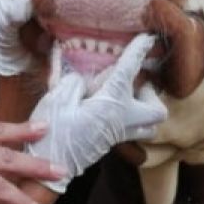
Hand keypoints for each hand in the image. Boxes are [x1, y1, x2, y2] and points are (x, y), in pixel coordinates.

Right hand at [26, 33, 166, 191]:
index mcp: (111, 105)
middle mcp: (122, 121)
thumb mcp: (58, 99)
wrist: (47, 166)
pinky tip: (108, 107)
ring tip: (125, 96)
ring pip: (149, 125)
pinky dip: (130, 117)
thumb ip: (74, 83)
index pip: (129, 71)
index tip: (147, 37)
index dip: (138, 51)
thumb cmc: (52, 132)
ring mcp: (119, 136)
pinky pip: (134, 130)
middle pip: (156, 109)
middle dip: (149, 92)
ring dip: (144, 109)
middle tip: (132, 81)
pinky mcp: (110, 143)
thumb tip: (83, 79)